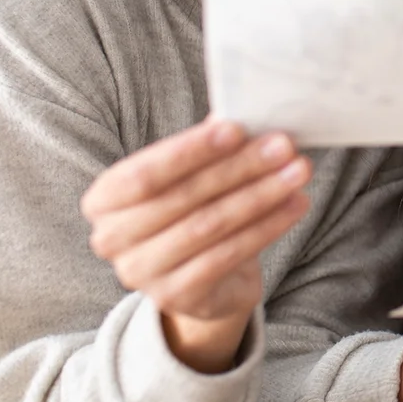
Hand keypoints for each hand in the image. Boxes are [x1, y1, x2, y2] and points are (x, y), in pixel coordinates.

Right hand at [80, 117, 311, 371]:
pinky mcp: (176, 296)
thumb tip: (243, 105)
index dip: (191, 151)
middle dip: (239, 168)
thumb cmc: (193, 209)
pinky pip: (227, 255)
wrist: (205, 279)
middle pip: (183, 197)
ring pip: (209, 226)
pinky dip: (267, 227)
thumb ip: (210, 143)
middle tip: (284, 147)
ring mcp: (140, 273)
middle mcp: (111, 239)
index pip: (145, 172)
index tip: (237, 129)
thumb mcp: (193, 174)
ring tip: (298, 172)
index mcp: (104, 199)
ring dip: (260, 195)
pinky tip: (295, 204)